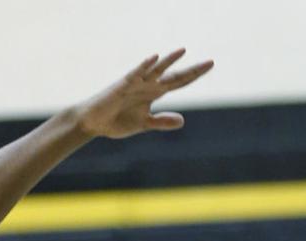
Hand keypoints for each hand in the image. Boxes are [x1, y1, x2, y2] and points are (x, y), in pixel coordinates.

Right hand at [76, 49, 213, 140]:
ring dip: (169, 61)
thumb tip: (183, 121)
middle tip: (211, 63)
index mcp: (154, 93)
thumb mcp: (144, 124)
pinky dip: (144, 66)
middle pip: (173, 75)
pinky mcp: (123, 84)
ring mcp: (136, 82)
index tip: (210, 66)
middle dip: (191, 70)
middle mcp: (148, 84)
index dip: (194, 75)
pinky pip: (135, 73)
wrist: (94, 122)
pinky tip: (154, 59)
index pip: (179, 82)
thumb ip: (162, 121)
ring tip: (183, 51)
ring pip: (156, 70)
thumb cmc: (117, 121)